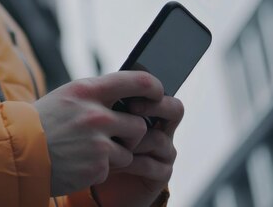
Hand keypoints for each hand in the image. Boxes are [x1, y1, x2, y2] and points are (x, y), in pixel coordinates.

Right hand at [34, 71, 163, 195]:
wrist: (16, 152)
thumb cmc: (44, 122)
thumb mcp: (67, 97)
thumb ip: (96, 95)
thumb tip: (130, 95)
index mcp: (87, 91)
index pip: (137, 82)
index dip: (154, 88)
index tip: (158, 94)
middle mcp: (95, 115)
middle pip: (139, 124)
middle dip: (132, 134)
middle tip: (115, 136)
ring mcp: (97, 143)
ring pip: (129, 150)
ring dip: (116, 154)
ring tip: (90, 151)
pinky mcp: (97, 167)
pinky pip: (114, 168)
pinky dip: (100, 168)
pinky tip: (80, 163)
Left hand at [93, 90, 184, 206]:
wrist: (98, 185)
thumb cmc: (97, 148)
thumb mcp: (100, 123)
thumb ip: (106, 105)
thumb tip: (99, 86)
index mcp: (149, 113)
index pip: (161, 93)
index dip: (150, 89)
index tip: (129, 93)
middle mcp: (162, 130)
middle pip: (175, 109)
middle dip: (155, 106)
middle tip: (132, 109)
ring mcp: (164, 152)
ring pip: (157, 138)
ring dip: (131, 141)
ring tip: (108, 143)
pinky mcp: (161, 174)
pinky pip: (150, 163)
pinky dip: (129, 163)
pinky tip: (111, 163)